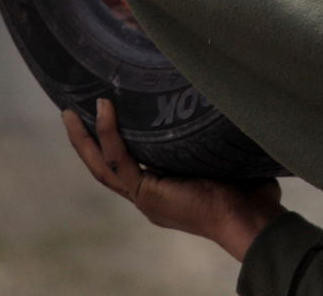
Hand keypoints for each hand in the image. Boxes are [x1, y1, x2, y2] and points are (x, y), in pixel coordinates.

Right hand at [62, 99, 284, 261]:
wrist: (252, 218)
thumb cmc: (250, 192)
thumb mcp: (223, 159)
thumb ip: (213, 140)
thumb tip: (223, 104)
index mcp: (164, 191)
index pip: (130, 163)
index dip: (114, 141)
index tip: (106, 113)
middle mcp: (150, 196)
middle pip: (105, 167)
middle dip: (86, 141)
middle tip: (71, 114)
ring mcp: (146, 197)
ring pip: (102, 166)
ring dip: (84, 139)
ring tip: (71, 112)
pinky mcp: (147, 193)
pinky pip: (118, 160)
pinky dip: (108, 134)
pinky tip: (104, 110)